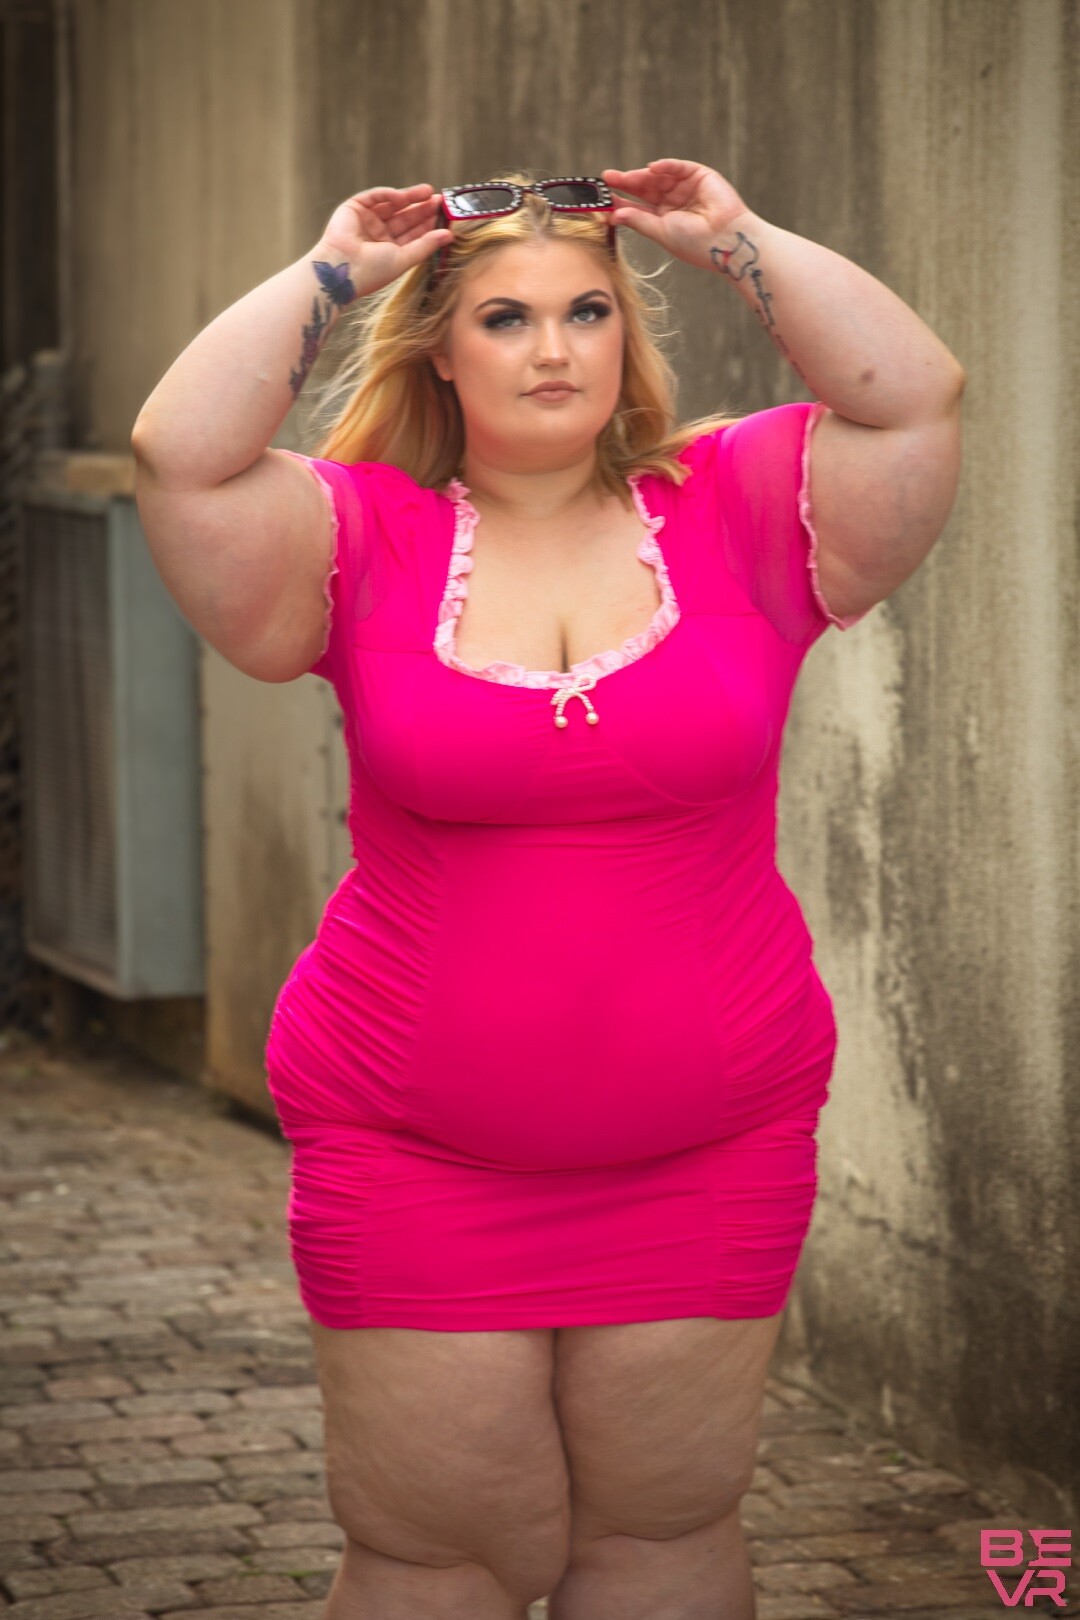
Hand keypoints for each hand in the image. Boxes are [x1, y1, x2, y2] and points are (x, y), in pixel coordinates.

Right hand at [314, 183, 451, 302]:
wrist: (342, 269)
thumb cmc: (372, 271)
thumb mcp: (404, 259)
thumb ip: (426, 245)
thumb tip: (449, 235)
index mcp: (389, 250)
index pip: (412, 234)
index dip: (427, 224)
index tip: (444, 216)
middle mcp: (378, 235)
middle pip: (404, 217)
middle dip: (421, 208)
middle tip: (440, 200)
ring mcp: (367, 220)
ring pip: (392, 205)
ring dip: (409, 197)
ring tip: (428, 192)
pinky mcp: (354, 208)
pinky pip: (374, 197)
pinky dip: (388, 194)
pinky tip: (403, 195)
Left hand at [602, 160, 751, 273]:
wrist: (726, 241)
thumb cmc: (695, 243)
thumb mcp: (661, 233)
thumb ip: (638, 221)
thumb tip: (612, 216)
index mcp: (662, 219)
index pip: (636, 207)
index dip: (619, 202)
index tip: (600, 200)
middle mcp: (672, 202)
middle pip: (644, 188)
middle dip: (626, 183)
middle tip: (607, 179)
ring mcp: (685, 187)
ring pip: (658, 176)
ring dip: (641, 175)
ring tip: (625, 177)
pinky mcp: (699, 175)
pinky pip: (678, 167)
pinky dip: (664, 165)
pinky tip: (650, 168)